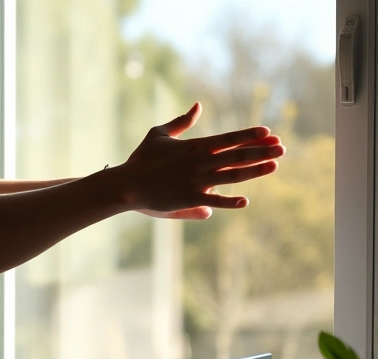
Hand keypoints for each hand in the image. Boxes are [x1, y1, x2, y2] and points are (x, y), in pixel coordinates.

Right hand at [117, 102, 284, 213]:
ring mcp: (196, 181)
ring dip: (255, 170)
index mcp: (193, 146)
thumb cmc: (141, 159)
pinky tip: (246, 200)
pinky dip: (230, 201)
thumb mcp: (159, 135)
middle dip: (262, 150)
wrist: (126, 185)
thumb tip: (198, 106)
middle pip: (237, 155)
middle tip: (283, 147)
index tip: (268, 133)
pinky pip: (214, 201)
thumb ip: (181, 122)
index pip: (228, 139)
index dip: (249, 136)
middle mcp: (199, 163)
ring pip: (232, 175)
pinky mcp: (189, 198)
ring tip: (274, 165)